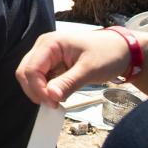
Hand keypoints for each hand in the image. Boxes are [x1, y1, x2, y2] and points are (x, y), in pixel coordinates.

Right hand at [15, 30, 130, 106]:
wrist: (123, 49)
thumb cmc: (108, 54)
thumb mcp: (89, 70)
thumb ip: (68, 83)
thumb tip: (51, 97)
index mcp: (49, 44)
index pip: (31, 69)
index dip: (37, 89)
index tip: (53, 103)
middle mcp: (43, 47)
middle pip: (25, 72)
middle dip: (35, 90)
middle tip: (54, 104)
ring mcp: (46, 55)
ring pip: (30, 76)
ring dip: (40, 90)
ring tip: (57, 100)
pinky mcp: (51, 63)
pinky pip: (41, 77)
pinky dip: (46, 88)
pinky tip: (58, 94)